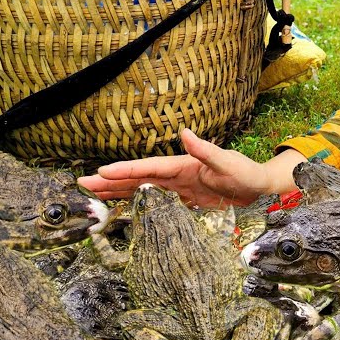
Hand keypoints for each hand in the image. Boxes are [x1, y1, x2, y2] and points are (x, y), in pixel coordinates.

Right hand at [77, 129, 305, 207]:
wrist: (258, 188)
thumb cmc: (245, 173)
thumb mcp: (227, 162)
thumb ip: (205, 150)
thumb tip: (184, 132)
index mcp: (182, 165)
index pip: (147, 168)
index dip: (124, 171)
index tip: (101, 172)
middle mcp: (175, 175)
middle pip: (137, 178)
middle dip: (110, 181)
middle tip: (81, 183)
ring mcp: (177, 187)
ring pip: (141, 190)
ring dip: (117, 192)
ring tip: (91, 195)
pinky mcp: (182, 199)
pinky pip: (153, 201)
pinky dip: (135, 203)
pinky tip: (120, 207)